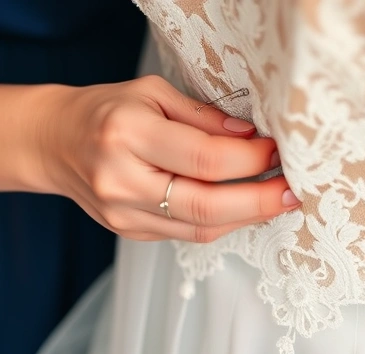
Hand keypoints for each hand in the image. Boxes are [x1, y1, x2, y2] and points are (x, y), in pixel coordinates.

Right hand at [34, 76, 299, 241]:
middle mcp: (122, 181)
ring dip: (245, 217)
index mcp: (126, 135)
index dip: (249, 160)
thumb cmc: (107, 111)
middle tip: (292, 192)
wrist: (57, 143)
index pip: (204, 158)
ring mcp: (124, 214)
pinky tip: (242, 208)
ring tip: (276, 201)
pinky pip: (187, 234)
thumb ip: (202, 117)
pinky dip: (221, 222)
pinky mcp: (131, 232)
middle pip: (205, 205)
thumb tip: (249, 138)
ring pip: (199, 228)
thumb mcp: (153, 94)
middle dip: (259, 201)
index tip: (277, 151)